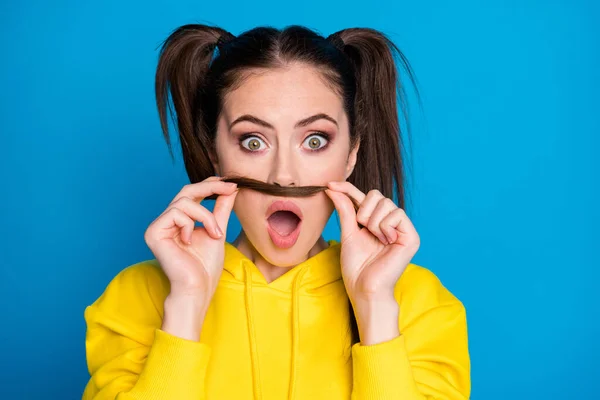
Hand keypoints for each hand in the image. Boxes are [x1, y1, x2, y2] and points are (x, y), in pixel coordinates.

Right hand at [144, 176, 238, 301]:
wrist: (197, 287)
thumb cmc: (206, 266)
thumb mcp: (218, 230)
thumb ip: (221, 209)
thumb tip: (231, 187)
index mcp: (180, 221)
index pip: (193, 194)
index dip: (210, 185)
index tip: (232, 184)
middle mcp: (166, 221)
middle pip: (186, 191)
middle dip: (211, 188)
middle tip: (231, 188)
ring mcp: (158, 226)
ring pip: (184, 202)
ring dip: (206, 216)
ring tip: (215, 234)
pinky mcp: (153, 232)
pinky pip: (176, 213)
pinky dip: (190, 225)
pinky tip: (190, 241)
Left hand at [324, 181, 419, 303]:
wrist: (364, 288)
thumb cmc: (356, 266)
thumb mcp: (348, 232)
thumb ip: (345, 210)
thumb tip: (332, 188)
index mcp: (376, 221)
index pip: (364, 196)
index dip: (348, 188)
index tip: (329, 184)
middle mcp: (391, 222)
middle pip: (376, 194)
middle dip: (364, 211)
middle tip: (363, 230)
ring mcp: (402, 229)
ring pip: (386, 203)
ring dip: (373, 221)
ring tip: (375, 239)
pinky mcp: (412, 236)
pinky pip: (397, 214)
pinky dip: (385, 227)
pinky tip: (385, 242)